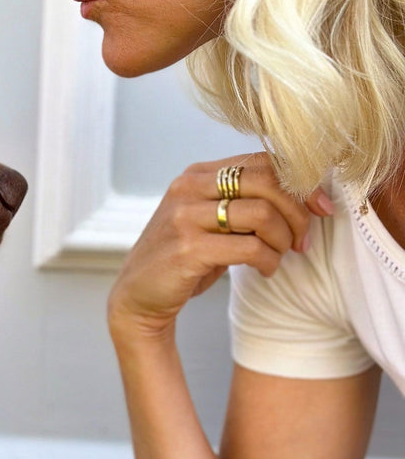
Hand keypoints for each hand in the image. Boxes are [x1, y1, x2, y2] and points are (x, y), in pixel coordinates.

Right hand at [108, 152, 333, 341]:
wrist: (137, 297)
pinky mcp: (188, 248)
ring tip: (281, 256)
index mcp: (197, 174)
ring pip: (262, 213)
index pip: (262, 161)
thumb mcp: (209, 221)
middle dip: (297, 213)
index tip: (321, 208)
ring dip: (283, 239)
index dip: (300, 183)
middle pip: (267, 182)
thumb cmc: (182, 260)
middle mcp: (188, 188)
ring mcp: (185, 217)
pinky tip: (266, 270)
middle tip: (302, 240)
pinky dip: (269, 261)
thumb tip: (304, 198)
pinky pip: (250, 248)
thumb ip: (243, 203)